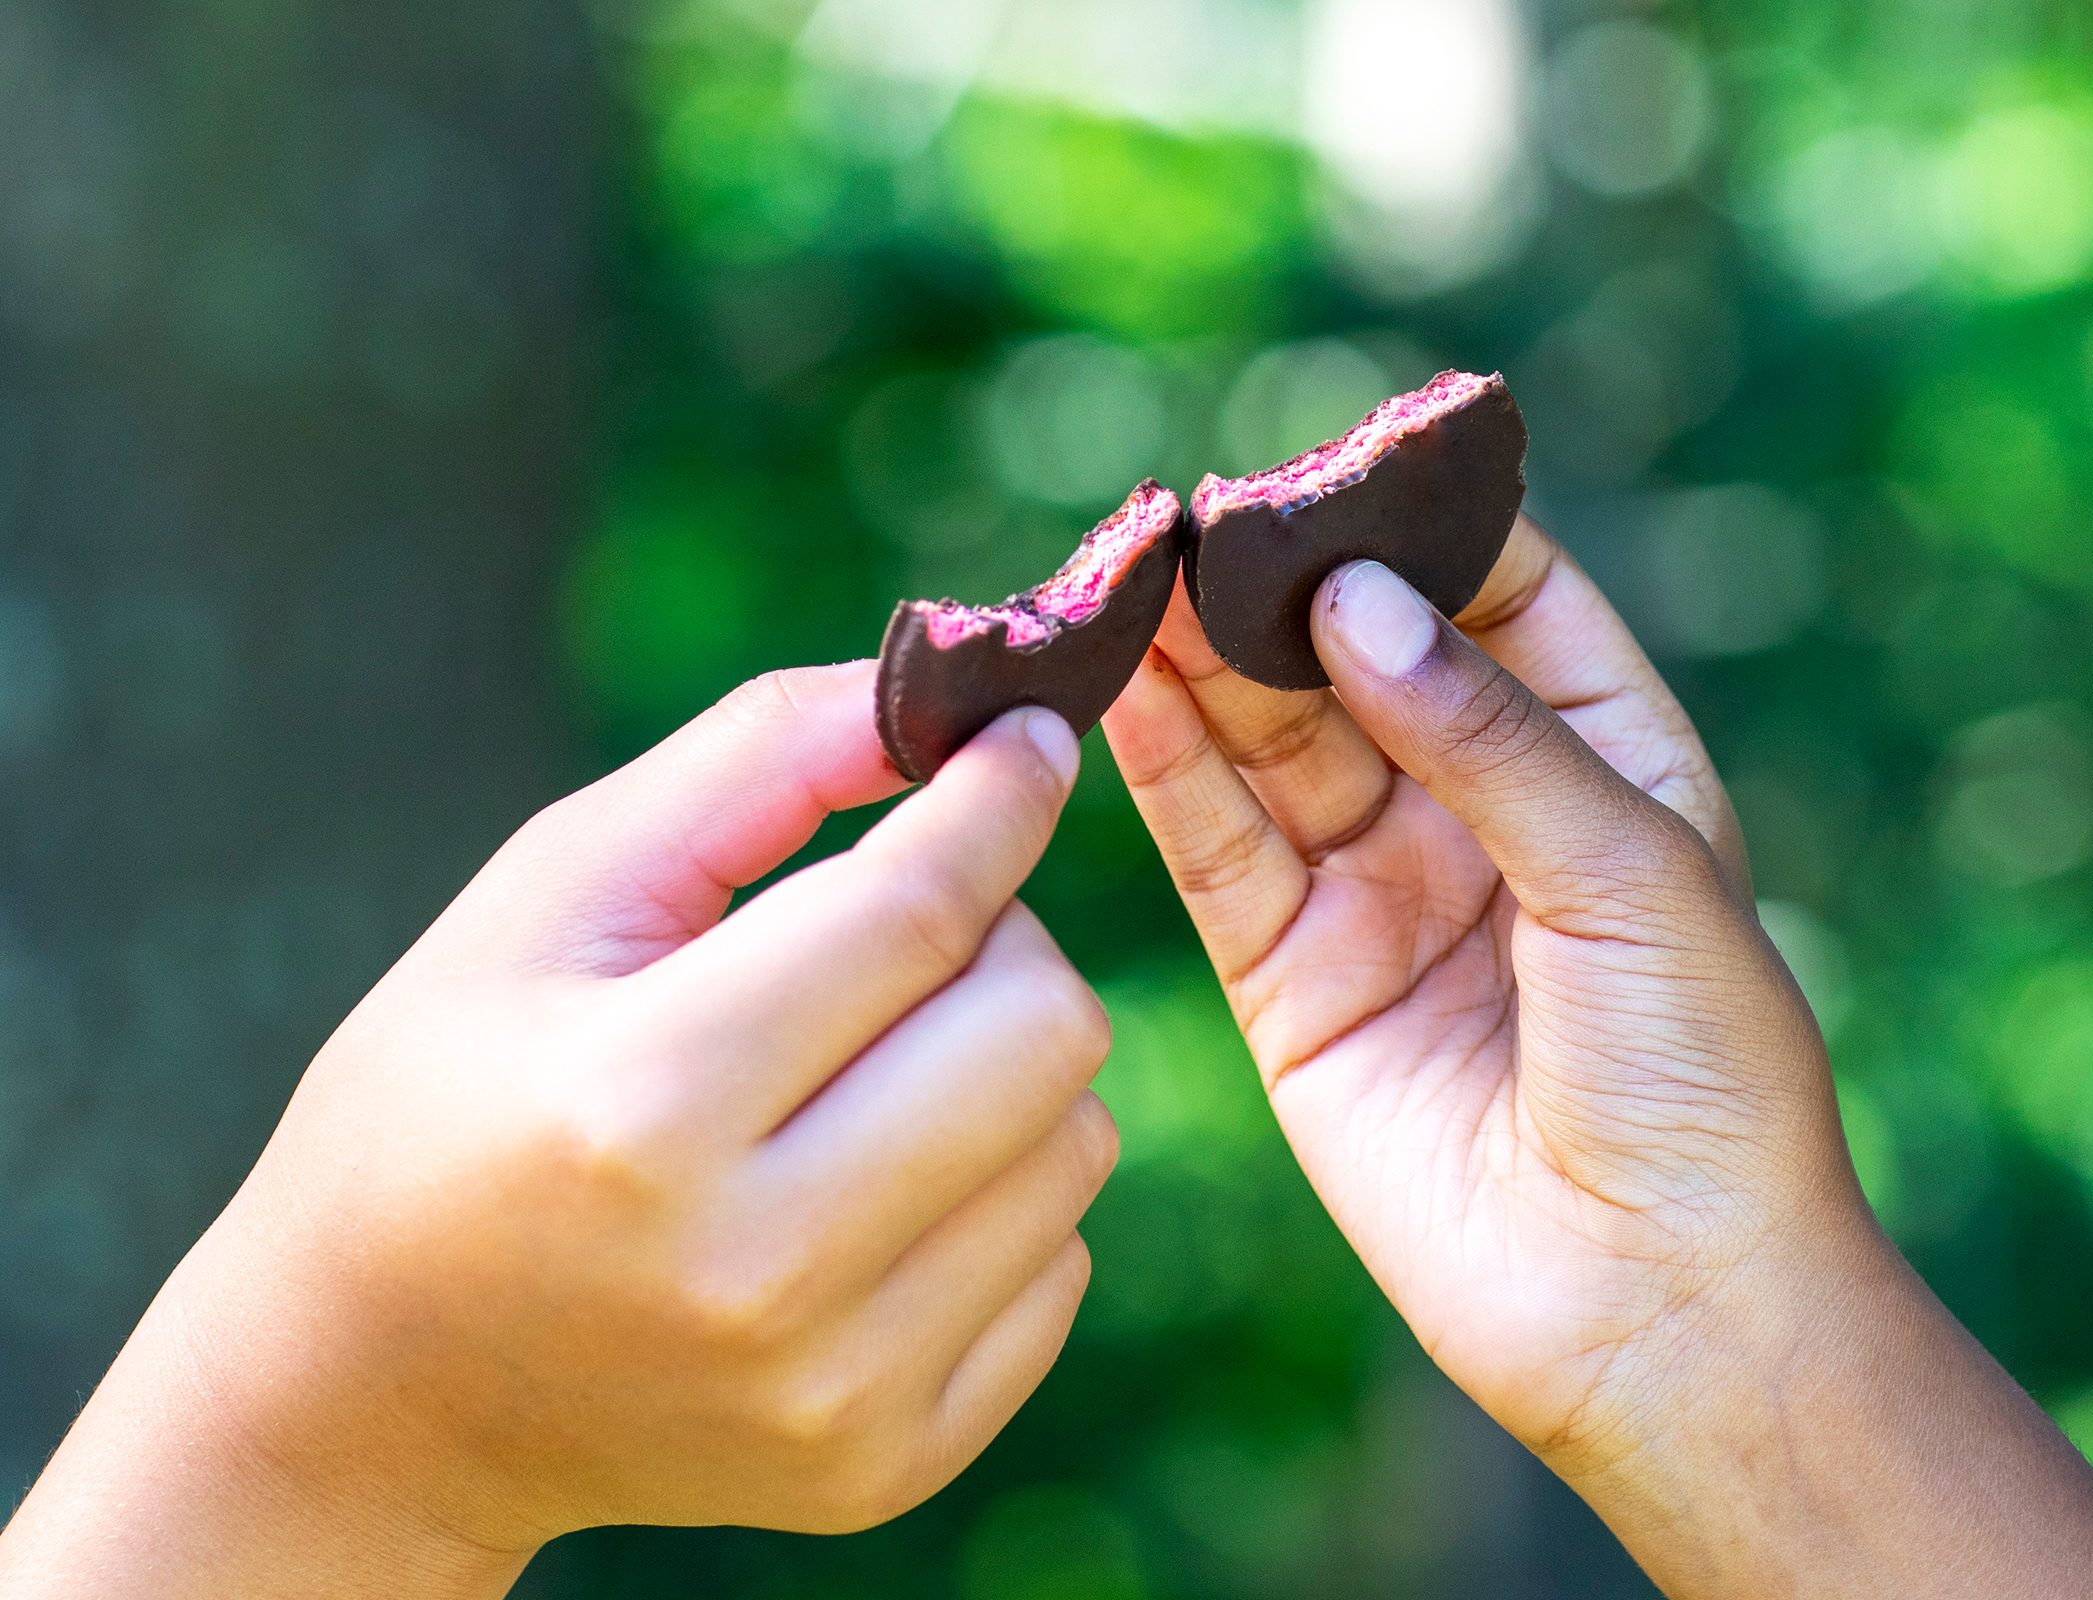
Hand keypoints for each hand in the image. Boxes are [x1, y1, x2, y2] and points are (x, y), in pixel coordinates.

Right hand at [0, 668, 1116, 1598]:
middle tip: (911, 932)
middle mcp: (755, 1272)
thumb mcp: (551, 896)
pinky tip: (876, 1188)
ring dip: (1005, 1068)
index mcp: (643, 1107)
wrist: (381, 1389)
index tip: (1031, 737)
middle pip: (1043, 1029)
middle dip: (1001, 937)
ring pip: (1077, 1142)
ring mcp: (832, 1391)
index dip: (999, 797)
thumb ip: (753, 763)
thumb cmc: (455, 1095)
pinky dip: (998, 1195)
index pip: (917, 913)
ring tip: (872, 1068)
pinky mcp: (884, 1464)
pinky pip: (1060, 1265)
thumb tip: (956, 698)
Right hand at [1103, 522, 2092, 1597]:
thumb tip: (1352, 601)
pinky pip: (1220, 857)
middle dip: (1277, 591)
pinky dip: (1167, 775)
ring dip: (1202, 667)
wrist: (1661, 1305)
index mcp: (1603, 760)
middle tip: (1185, 521)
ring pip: (1273, 748)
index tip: (1329, 467)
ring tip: (1127, 584)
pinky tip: (1120, 693)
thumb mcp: (1629, 871)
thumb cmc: (1703, 1080)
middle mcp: (1481, 814)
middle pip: (1359, 663)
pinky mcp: (1295, 984)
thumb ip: (1486, 733)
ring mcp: (1381, 896)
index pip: (1500, 599)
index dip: (1417, 525)